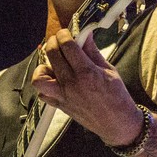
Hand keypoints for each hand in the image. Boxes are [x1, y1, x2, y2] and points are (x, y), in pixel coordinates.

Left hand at [31, 29, 143, 146]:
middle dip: (53, 42)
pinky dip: (45, 86)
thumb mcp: (109, 70)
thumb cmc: (117, 96)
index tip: (67, 33)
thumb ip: (93, 52)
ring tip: (54, 65)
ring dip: (43, 66)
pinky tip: (56, 81)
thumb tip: (85, 34)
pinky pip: (42, 94)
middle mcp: (72, 83)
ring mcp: (63, 96)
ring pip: (39, 77)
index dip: (65, 34)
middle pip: (52, 54)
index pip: (67, 45)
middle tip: (59, 42)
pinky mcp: (60, 106)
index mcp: (87, 72)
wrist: (117, 124)